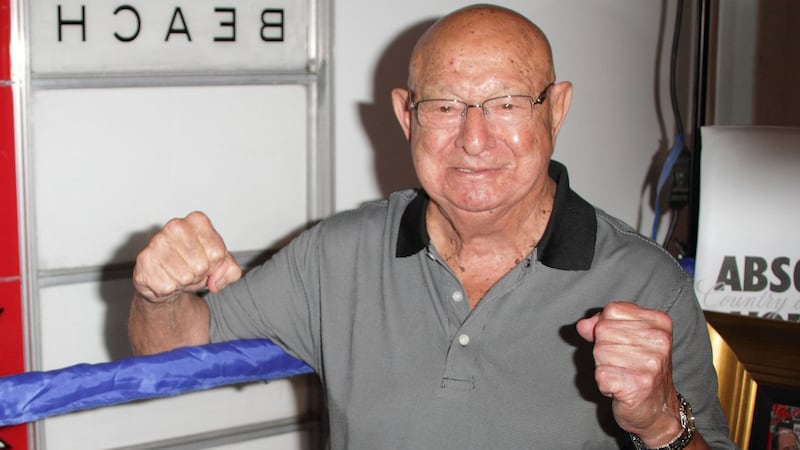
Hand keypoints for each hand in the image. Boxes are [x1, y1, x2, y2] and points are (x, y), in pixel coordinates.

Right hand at [133, 211, 241, 303]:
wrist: (167, 278)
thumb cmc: (194, 266)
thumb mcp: (221, 266)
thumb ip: (231, 271)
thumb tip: (216, 281)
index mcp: (198, 221)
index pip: (217, 253)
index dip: (214, 265)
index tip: (206, 262)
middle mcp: (176, 225)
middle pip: (201, 266)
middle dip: (199, 275)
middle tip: (191, 270)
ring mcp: (157, 241)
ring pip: (184, 278)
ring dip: (183, 283)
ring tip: (178, 274)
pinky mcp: (144, 260)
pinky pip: (167, 287)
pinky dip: (168, 290)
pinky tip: (165, 279)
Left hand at [576, 302, 681, 445]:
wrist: (659, 411)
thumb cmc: (641, 371)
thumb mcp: (626, 339)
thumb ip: (602, 325)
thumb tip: (582, 325)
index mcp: (659, 322)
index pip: (612, 310)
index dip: (606, 328)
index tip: (622, 343)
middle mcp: (659, 340)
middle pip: (603, 331)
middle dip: (604, 350)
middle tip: (623, 364)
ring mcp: (651, 363)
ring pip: (599, 352)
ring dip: (605, 367)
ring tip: (624, 375)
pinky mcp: (638, 384)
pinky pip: (600, 374)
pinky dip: (604, 384)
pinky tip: (621, 389)